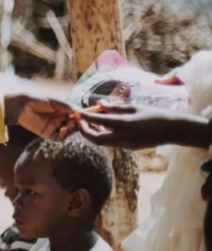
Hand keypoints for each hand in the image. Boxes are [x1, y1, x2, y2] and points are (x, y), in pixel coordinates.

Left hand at [4, 93, 77, 140]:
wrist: (22, 106)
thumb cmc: (38, 100)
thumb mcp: (55, 101)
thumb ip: (68, 107)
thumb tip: (81, 112)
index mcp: (62, 110)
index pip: (75, 115)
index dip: (80, 117)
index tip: (84, 116)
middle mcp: (59, 119)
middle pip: (73, 125)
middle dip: (76, 124)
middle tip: (77, 121)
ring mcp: (54, 127)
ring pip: (67, 132)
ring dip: (70, 129)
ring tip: (69, 124)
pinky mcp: (47, 134)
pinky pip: (58, 138)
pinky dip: (63, 135)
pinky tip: (63, 129)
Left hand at [80, 103, 211, 149]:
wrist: (171, 130)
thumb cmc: (154, 115)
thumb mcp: (134, 108)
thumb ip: (115, 107)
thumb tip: (99, 103)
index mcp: (124, 124)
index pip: (99, 122)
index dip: (86, 118)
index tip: (78, 113)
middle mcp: (123, 137)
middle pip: (96, 139)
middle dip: (85, 132)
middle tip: (81, 122)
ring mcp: (126, 144)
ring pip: (102, 143)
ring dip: (93, 134)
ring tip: (90, 123)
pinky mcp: (129, 147)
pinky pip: (110, 143)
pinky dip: (102, 136)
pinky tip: (102, 127)